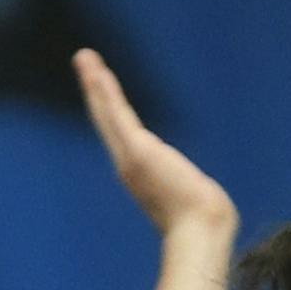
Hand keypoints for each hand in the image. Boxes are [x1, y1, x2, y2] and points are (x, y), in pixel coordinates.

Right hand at [73, 49, 236, 234]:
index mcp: (140, 175)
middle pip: (106, 120)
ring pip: (107, 113)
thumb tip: (207, 198)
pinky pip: (116, 115)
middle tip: (83, 61)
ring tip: (85, 57)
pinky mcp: (136, 151)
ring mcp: (130, 158)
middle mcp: (129, 166)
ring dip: (95, 83)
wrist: (200, 232)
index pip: (121, 135)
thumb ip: (190, 193)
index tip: (104, 92)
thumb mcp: (194, 202)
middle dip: (95, 90)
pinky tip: (98, 72)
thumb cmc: (203, 223)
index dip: (110, 112)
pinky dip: (105, 93)